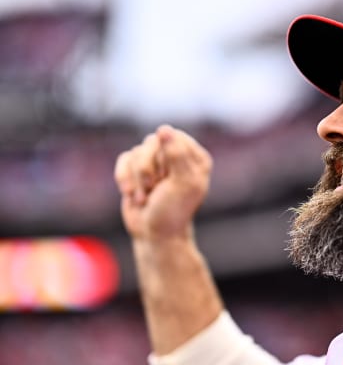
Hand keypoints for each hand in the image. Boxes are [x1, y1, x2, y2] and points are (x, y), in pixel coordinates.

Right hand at [114, 125, 212, 242]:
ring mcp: (157, 162)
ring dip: (136, 179)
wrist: (153, 235)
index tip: (168, 179)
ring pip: (136, 152)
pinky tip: (130, 194)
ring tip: (145, 197)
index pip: (172, 137)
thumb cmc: (173, 211)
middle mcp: (178, 156)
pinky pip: (124, 159)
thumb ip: (176, 154)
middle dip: (147, 170)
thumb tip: (164, 129)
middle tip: (156, 189)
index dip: (164, 158)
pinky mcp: (137, 169)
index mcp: (197, 158)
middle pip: (152, 143)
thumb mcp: (181, 183)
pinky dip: (124, 178)